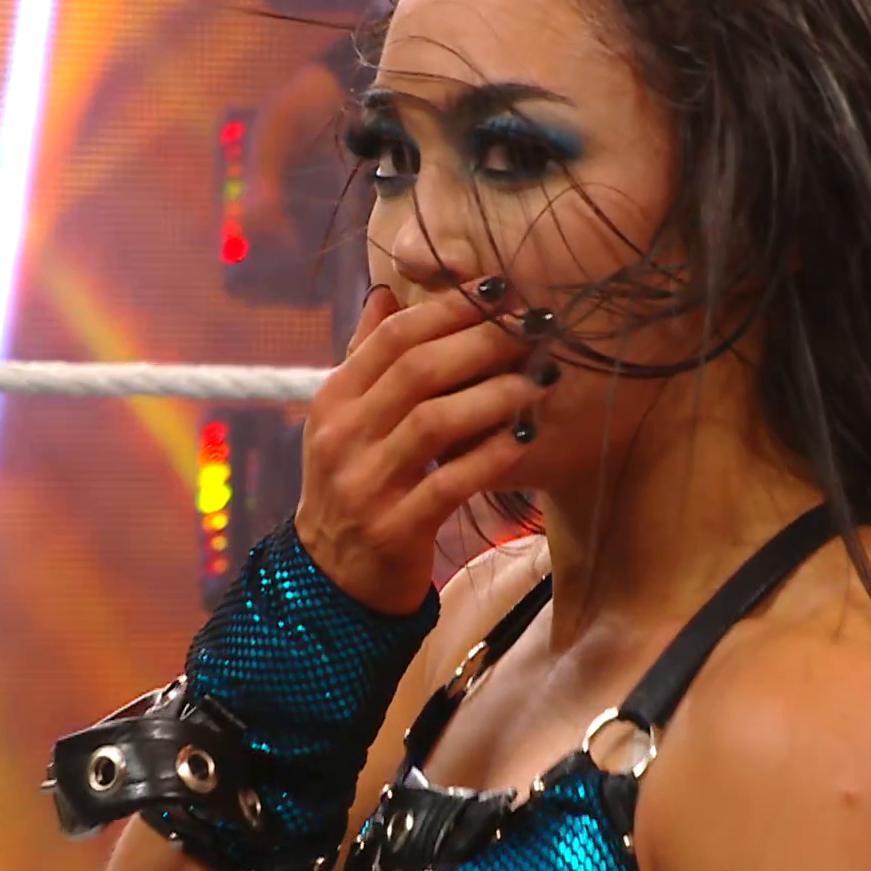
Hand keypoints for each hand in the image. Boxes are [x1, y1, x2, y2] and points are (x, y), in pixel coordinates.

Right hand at [295, 280, 546, 613]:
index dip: (449, 307)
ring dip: (494, 395)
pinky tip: (526, 437)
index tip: (499, 290)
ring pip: (434, 423)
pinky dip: (492, 456)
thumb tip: (385, 292)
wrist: (332, 579)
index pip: (392, 338)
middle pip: (416, 371)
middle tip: (533, 326)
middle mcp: (342, 438)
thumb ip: (366, 357)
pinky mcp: (394, 529)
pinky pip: (451, 483)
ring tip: (538, 379)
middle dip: (482, 342)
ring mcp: (365, 485)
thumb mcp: (345, 420)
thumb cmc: (354, 485)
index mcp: (332, 401)